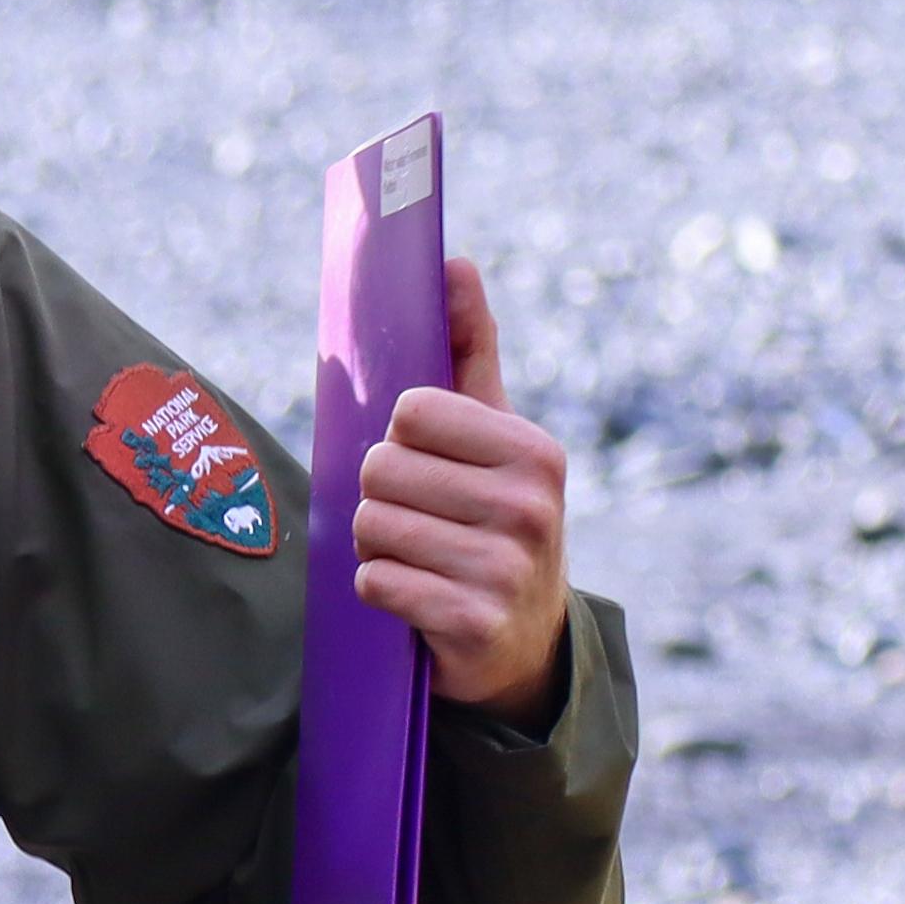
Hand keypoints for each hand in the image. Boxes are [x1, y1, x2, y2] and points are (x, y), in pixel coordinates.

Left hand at [355, 258, 573, 725]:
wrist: (524, 642)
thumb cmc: (496, 518)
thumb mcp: (496, 436)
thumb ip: (471, 349)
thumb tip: (453, 261)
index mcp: (535, 451)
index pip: (409, 413)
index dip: (402, 440)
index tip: (434, 467)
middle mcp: (530, 507)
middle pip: (379, 469)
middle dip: (381, 496)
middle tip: (422, 520)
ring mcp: (505, 569)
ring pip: (369, 525)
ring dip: (376, 544)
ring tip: (421, 557)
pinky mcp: (472, 624)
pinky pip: (374, 582)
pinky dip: (379, 590)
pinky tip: (417, 597)